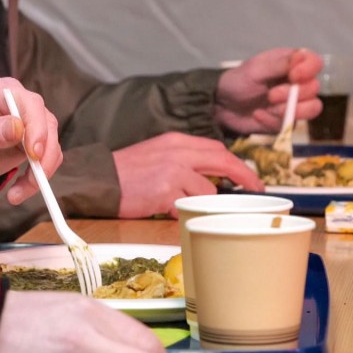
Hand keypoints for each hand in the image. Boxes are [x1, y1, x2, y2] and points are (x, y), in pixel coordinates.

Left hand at [0, 75, 61, 204]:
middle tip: (34, 180)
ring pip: (50, 140)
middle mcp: (13, 101)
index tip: (34, 153)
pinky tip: (19, 190)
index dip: (36, 126)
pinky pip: (45, 156)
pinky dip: (39, 175)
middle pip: (45, 120)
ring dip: (43, 168)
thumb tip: (18, 127)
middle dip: (45, 152)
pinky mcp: (28, 141)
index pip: (27, 101)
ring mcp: (24, 121)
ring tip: (19, 193)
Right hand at [112, 132, 263, 217]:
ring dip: (201, 202)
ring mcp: (173, 170)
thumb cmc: (124, 173)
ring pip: (207, 190)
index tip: (250, 179)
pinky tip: (164, 209)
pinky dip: (181, 212)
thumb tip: (210, 179)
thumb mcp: (157, 155)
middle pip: (223, 161)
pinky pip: (188, 206)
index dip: (237, 164)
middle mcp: (178, 151)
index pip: (217, 149)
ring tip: (178, 205)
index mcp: (176, 141)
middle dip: (244, 176)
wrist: (96, 179)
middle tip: (256, 190)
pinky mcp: (165, 190)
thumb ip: (184, 162)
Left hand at [214, 47, 323, 133]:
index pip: (315, 63)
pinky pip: (293, 124)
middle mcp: (298, 82)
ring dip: (291, 109)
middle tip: (270, 95)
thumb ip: (280, 64)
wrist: (222, 106)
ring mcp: (295, 103)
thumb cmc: (238, 81)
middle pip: (314, 88)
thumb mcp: (255, 70)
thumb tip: (302, 55)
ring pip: (313, 108)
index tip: (294, 76)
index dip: (309, 70)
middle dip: (293, 94)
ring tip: (269, 107)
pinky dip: (273, 121)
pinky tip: (257, 115)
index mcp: (292, 64)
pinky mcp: (288, 121)